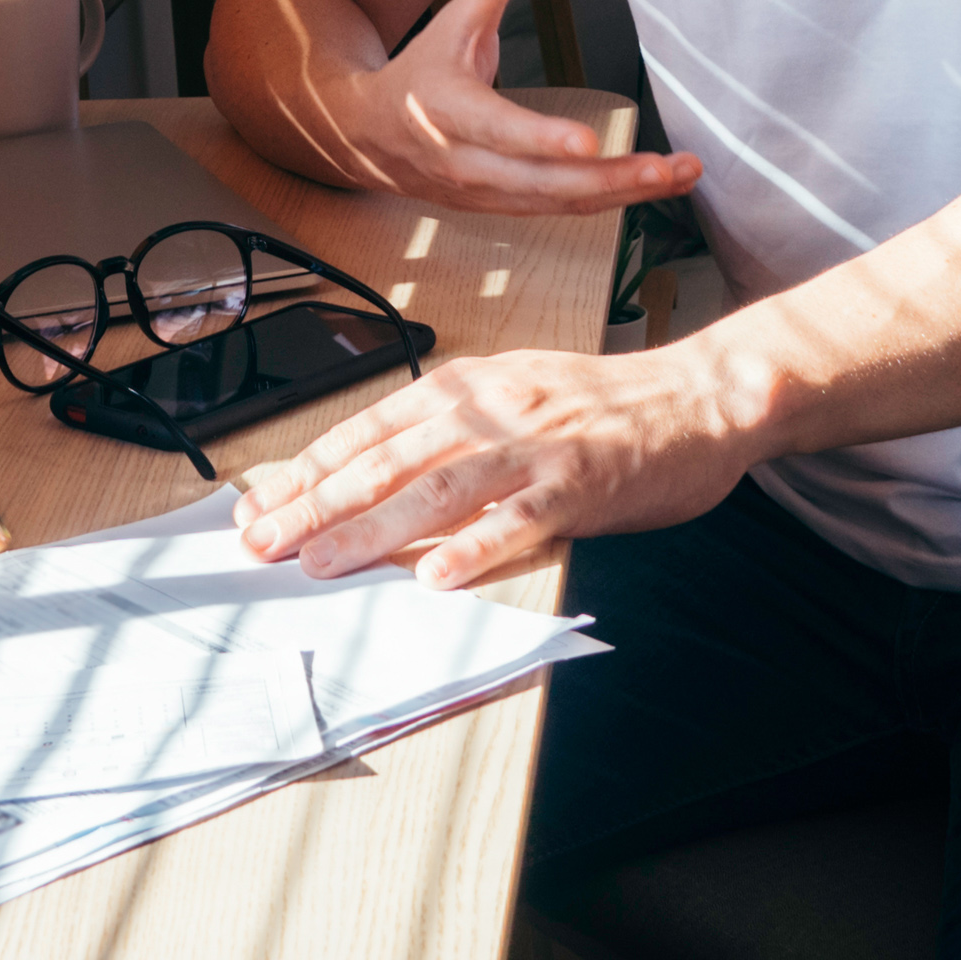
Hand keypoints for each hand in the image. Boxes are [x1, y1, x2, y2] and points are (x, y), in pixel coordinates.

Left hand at [232, 342, 760, 587]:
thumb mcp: (513, 395)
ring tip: (320, 562)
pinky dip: (477, 546)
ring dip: (372, 527)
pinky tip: (436, 575)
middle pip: (388, 459)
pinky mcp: (583, 482)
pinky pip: (522, 518)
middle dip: (316, 502)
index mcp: (471, 384)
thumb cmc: (603, 406)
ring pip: (439, 487)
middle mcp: (494, 408)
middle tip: (261, 540)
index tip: (259, 503)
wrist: (701, 395)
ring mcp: (537, 445)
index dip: (310, 468)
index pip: (371, 428)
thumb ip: (449, 433)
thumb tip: (372, 481)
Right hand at [340, 0, 701, 215]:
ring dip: (624, 193)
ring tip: (680, 173)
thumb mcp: (452, 22)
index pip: (499, 129)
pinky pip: (564, 212)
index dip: (542, 138)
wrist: (369, 138)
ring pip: (561, 203)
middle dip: (608, 177)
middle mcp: (469, 163)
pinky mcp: (506, 210)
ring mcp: (489, 195)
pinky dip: (612, 201)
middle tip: (664, 167)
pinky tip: (657, 184)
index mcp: (450, 112)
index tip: (587, 142)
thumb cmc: (420, 77)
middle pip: (543, 182)